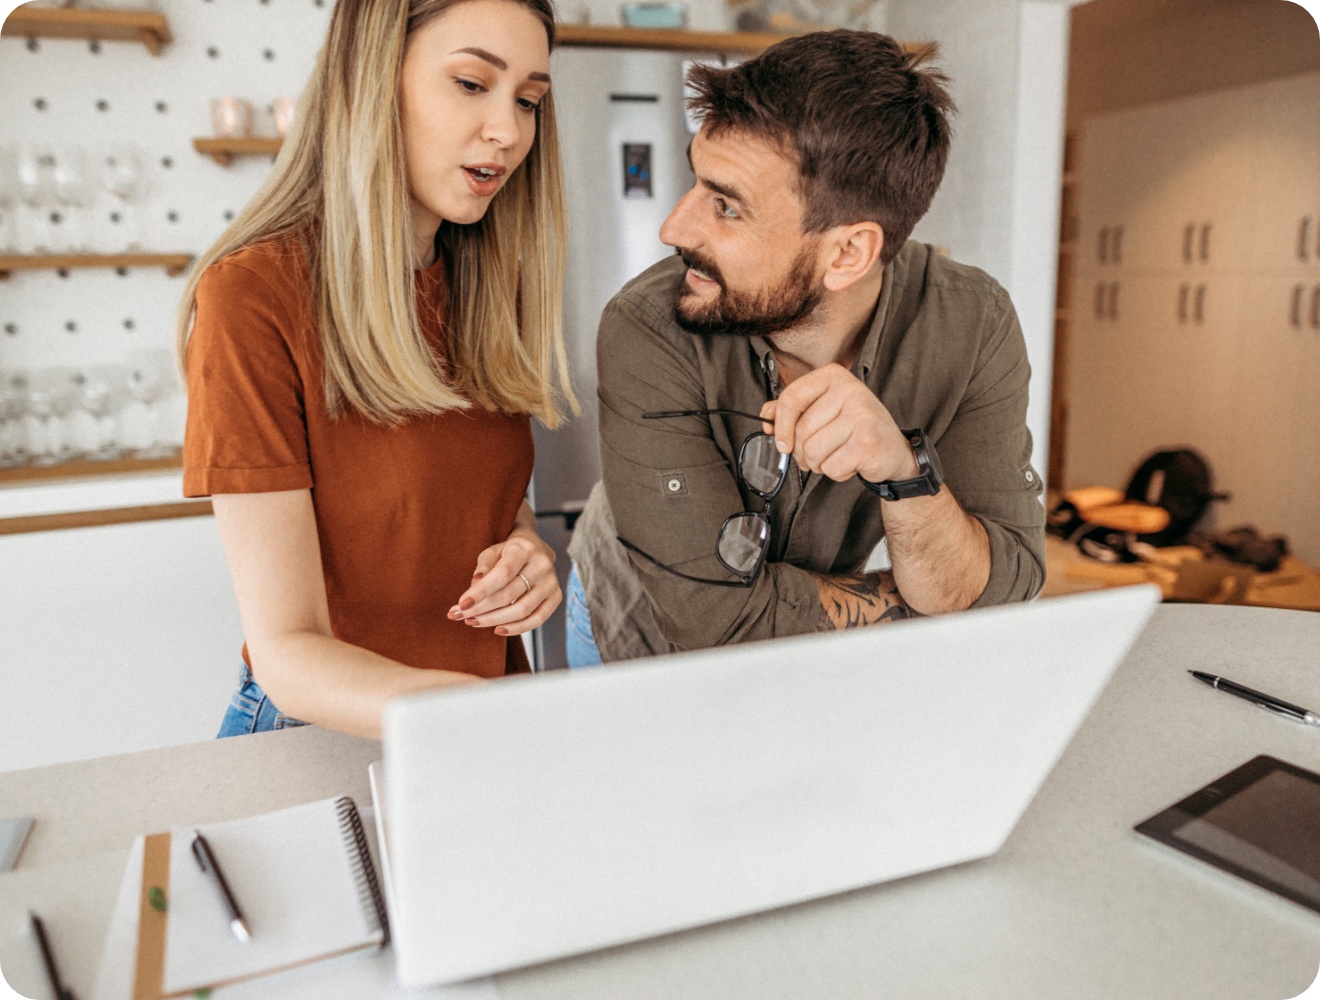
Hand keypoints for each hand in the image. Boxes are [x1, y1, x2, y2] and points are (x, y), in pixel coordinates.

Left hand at [447, 523, 559, 635]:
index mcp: (524, 548)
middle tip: (460, 615)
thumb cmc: (507, 552)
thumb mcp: (492, 552)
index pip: (502, 574)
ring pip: (522, 610)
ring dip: (494, 620)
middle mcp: (542, 564)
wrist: (535, 548)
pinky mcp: (556, 596)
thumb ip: (483, 568)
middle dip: (481, 609)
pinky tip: (498, 629)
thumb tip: (474, 586)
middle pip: (509, 595)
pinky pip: (537, 619)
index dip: (481, 592)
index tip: (461, 605)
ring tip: (473, 622)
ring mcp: (551, 582)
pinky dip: (516, 628)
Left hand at [760, 364, 918, 482]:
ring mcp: (861, 416)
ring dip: (819, 464)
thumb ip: (792, 409)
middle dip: (803, 452)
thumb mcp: (824, 409)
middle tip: (817, 454)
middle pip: (801, 430)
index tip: (782, 442)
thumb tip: (766, 417)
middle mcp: (850, 390)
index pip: (791, 398)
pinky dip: (836, 473)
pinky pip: (831, 467)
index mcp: (834, 376)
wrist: (894, 450)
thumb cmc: (855, 429)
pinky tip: (851, 463)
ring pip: (813, 451)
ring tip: (837, 456)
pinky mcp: (867, 442)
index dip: (780, 425)